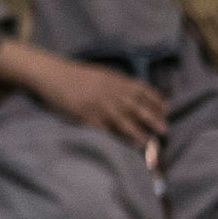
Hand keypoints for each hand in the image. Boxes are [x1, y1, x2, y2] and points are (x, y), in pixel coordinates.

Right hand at [0, 41, 167, 143]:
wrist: (50, 74)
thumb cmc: (74, 75)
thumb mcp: (100, 73)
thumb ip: (117, 82)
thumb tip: (135, 92)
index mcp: (114, 79)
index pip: (142, 90)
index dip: (156, 100)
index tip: (166, 109)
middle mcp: (109, 91)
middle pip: (137, 106)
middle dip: (153, 117)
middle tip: (165, 129)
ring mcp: (97, 104)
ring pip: (123, 120)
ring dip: (138, 132)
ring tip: (148, 142)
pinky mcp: (85, 115)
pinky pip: (104, 129)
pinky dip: (116, 138)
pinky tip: (124, 145)